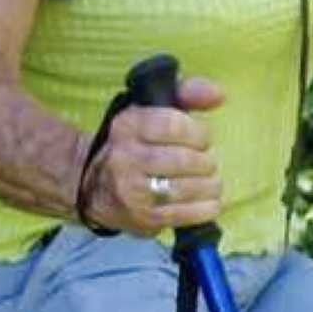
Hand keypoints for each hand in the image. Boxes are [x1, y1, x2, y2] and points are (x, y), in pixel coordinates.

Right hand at [80, 76, 224, 234]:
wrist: (93, 187)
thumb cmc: (134, 144)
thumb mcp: (151, 109)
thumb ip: (187, 93)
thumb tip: (218, 94)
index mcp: (127, 126)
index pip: (173, 125)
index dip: (198, 132)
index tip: (201, 137)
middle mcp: (126, 158)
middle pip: (185, 160)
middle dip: (206, 160)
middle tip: (205, 161)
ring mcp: (133, 191)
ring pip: (190, 188)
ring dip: (210, 184)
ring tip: (208, 180)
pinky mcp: (144, 218)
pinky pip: (188, 214)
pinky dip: (206, 206)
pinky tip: (206, 199)